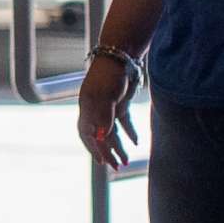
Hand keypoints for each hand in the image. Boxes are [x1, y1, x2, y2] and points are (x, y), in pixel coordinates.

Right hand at [76, 54, 139, 169]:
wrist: (120, 54)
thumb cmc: (109, 75)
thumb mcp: (106, 96)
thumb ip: (103, 117)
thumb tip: (100, 138)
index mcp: (88, 110)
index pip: (89, 135)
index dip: (96, 149)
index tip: (104, 162)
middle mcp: (95, 111)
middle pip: (99, 136)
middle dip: (108, 152)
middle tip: (117, 167)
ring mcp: (108, 107)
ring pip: (111, 132)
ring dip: (119, 146)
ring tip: (127, 160)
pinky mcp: (120, 103)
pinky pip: (123, 122)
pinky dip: (129, 132)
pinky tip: (136, 141)